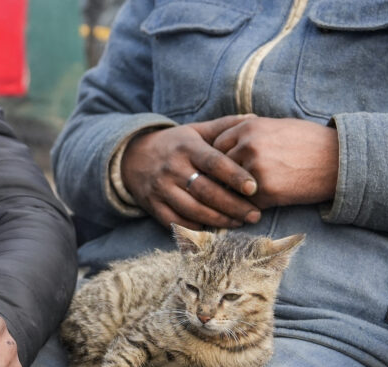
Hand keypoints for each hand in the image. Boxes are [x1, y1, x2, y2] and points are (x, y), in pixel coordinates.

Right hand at [121, 115, 261, 229]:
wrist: (132, 157)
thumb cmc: (174, 144)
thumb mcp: (195, 130)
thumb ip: (223, 126)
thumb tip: (255, 117)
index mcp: (187, 148)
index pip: (214, 163)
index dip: (234, 176)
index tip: (253, 187)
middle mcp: (173, 169)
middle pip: (206, 191)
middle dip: (233, 205)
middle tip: (254, 215)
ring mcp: (161, 189)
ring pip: (193, 209)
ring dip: (218, 219)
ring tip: (239, 222)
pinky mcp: (153, 205)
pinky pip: (175, 221)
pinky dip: (194, 227)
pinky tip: (212, 228)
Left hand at [211, 117, 338, 207]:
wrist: (338, 161)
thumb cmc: (308, 143)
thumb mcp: (276, 126)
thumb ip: (249, 133)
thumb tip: (222, 144)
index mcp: (249, 127)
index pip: (216, 146)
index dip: (221, 158)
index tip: (229, 166)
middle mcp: (248, 146)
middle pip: (220, 168)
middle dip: (227, 177)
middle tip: (236, 184)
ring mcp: (255, 169)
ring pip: (230, 187)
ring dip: (238, 193)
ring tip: (254, 192)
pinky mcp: (265, 191)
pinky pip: (246, 203)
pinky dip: (254, 205)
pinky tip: (270, 199)